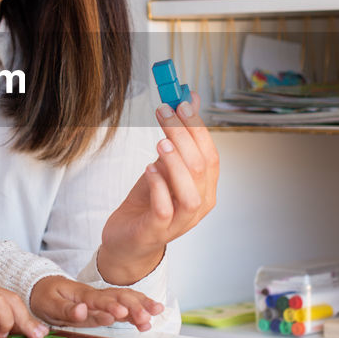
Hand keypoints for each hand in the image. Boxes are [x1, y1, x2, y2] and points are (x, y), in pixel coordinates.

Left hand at [29, 276, 163, 331]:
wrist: (44, 287)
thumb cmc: (45, 295)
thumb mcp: (48, 304)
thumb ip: (66, 309)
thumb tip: (82, 311)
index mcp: (81, 294)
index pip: (98, 299)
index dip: (110, 306)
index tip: (122, 312)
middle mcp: (96, 295)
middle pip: (118, 296)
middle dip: (134, 306)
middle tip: (146, 318)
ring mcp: (102, 299)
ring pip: (126, 298)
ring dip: (141, 305)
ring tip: (157, 313)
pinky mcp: (105, 306)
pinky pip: (125, 304)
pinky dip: (139, 307)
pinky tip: (152, 314)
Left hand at [98, 92, 218, 284]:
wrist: (128, 239)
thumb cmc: (149, 201)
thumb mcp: (164, 165)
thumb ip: (178, 137)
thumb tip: (189, 98)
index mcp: (206, 188)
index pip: (210, 154)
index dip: (197, 128)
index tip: (181, 103)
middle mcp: (199, 205)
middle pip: (200, 168)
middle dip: (183, 136)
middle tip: (164, 113)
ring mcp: (181, 221)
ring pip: (190, 193)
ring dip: (176, 164)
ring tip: (159, 143)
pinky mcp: (158, 231)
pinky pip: (164, 209)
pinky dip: (158, 187)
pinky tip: (149, 169)